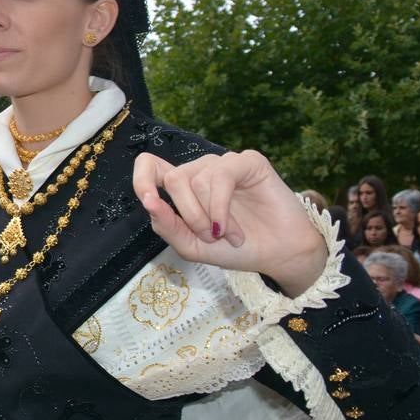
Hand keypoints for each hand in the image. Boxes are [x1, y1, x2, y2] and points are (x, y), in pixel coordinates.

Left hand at [133, 150, 326, 295]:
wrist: (277, 256)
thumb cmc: (233, 249)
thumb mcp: (191, 246)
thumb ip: (166, 225)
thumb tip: (148, 201)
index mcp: (182, 187)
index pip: (148, 165)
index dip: (142, 179)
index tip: (151, 202)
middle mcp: (199, 171)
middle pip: (172, 179)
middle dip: (188, 216)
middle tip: (210, 236)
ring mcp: (223, 164)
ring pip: (195, 181)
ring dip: (210, 218)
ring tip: (227, 235)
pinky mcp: (247, 162)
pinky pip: (220, 176)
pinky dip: (221, 208)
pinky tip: (233, 230)